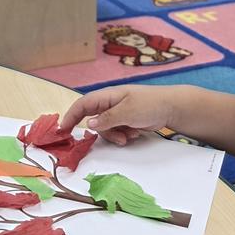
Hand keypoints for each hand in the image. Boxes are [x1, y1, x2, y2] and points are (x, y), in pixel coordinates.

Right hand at [60, 85, 174, 145]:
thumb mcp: (127, 112)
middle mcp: (110, 103)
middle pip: (94, 119)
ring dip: (116, 135)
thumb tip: (89, 124)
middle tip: (117, 138)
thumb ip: (107, 119)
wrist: (171, 107)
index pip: (83, 104)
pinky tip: (136, 133)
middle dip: (104, 131)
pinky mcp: (126, 120)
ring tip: (131, 136)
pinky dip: (123, 135)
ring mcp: (118, 112)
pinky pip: (116, 131)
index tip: (63, 131)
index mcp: (108, 96)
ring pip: (106, 128)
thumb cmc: (149, 104)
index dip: (71, 116)